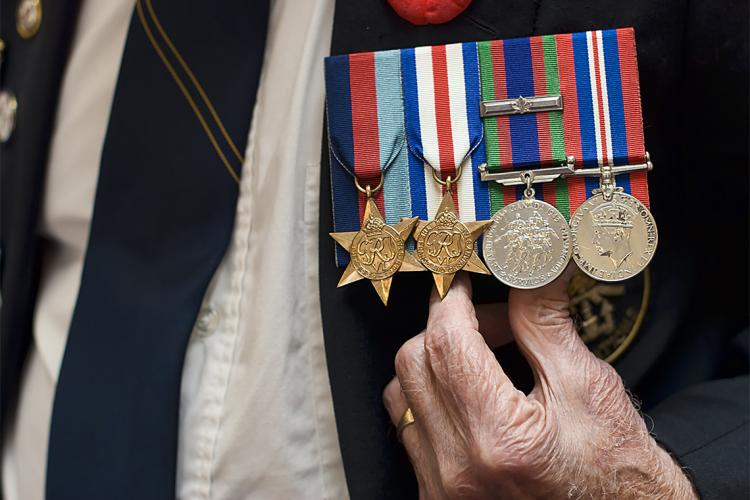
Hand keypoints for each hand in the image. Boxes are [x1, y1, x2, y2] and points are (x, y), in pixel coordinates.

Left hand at [383, 269, 696, 498]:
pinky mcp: (436, 496)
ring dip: (433, 363)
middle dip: (446, 327)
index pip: (448, 343)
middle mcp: (460, 469)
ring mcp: (443, 488)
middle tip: (489, 321)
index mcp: (501, 438)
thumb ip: (545, 322)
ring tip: (480, 359)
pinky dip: (431, 399)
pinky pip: (409, 430)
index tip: (461, 281)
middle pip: (415, 363)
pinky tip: (468, 396)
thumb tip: (529, 268)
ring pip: (403, 395)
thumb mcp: (588, 386)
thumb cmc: (618, 471)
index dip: (452, 301)